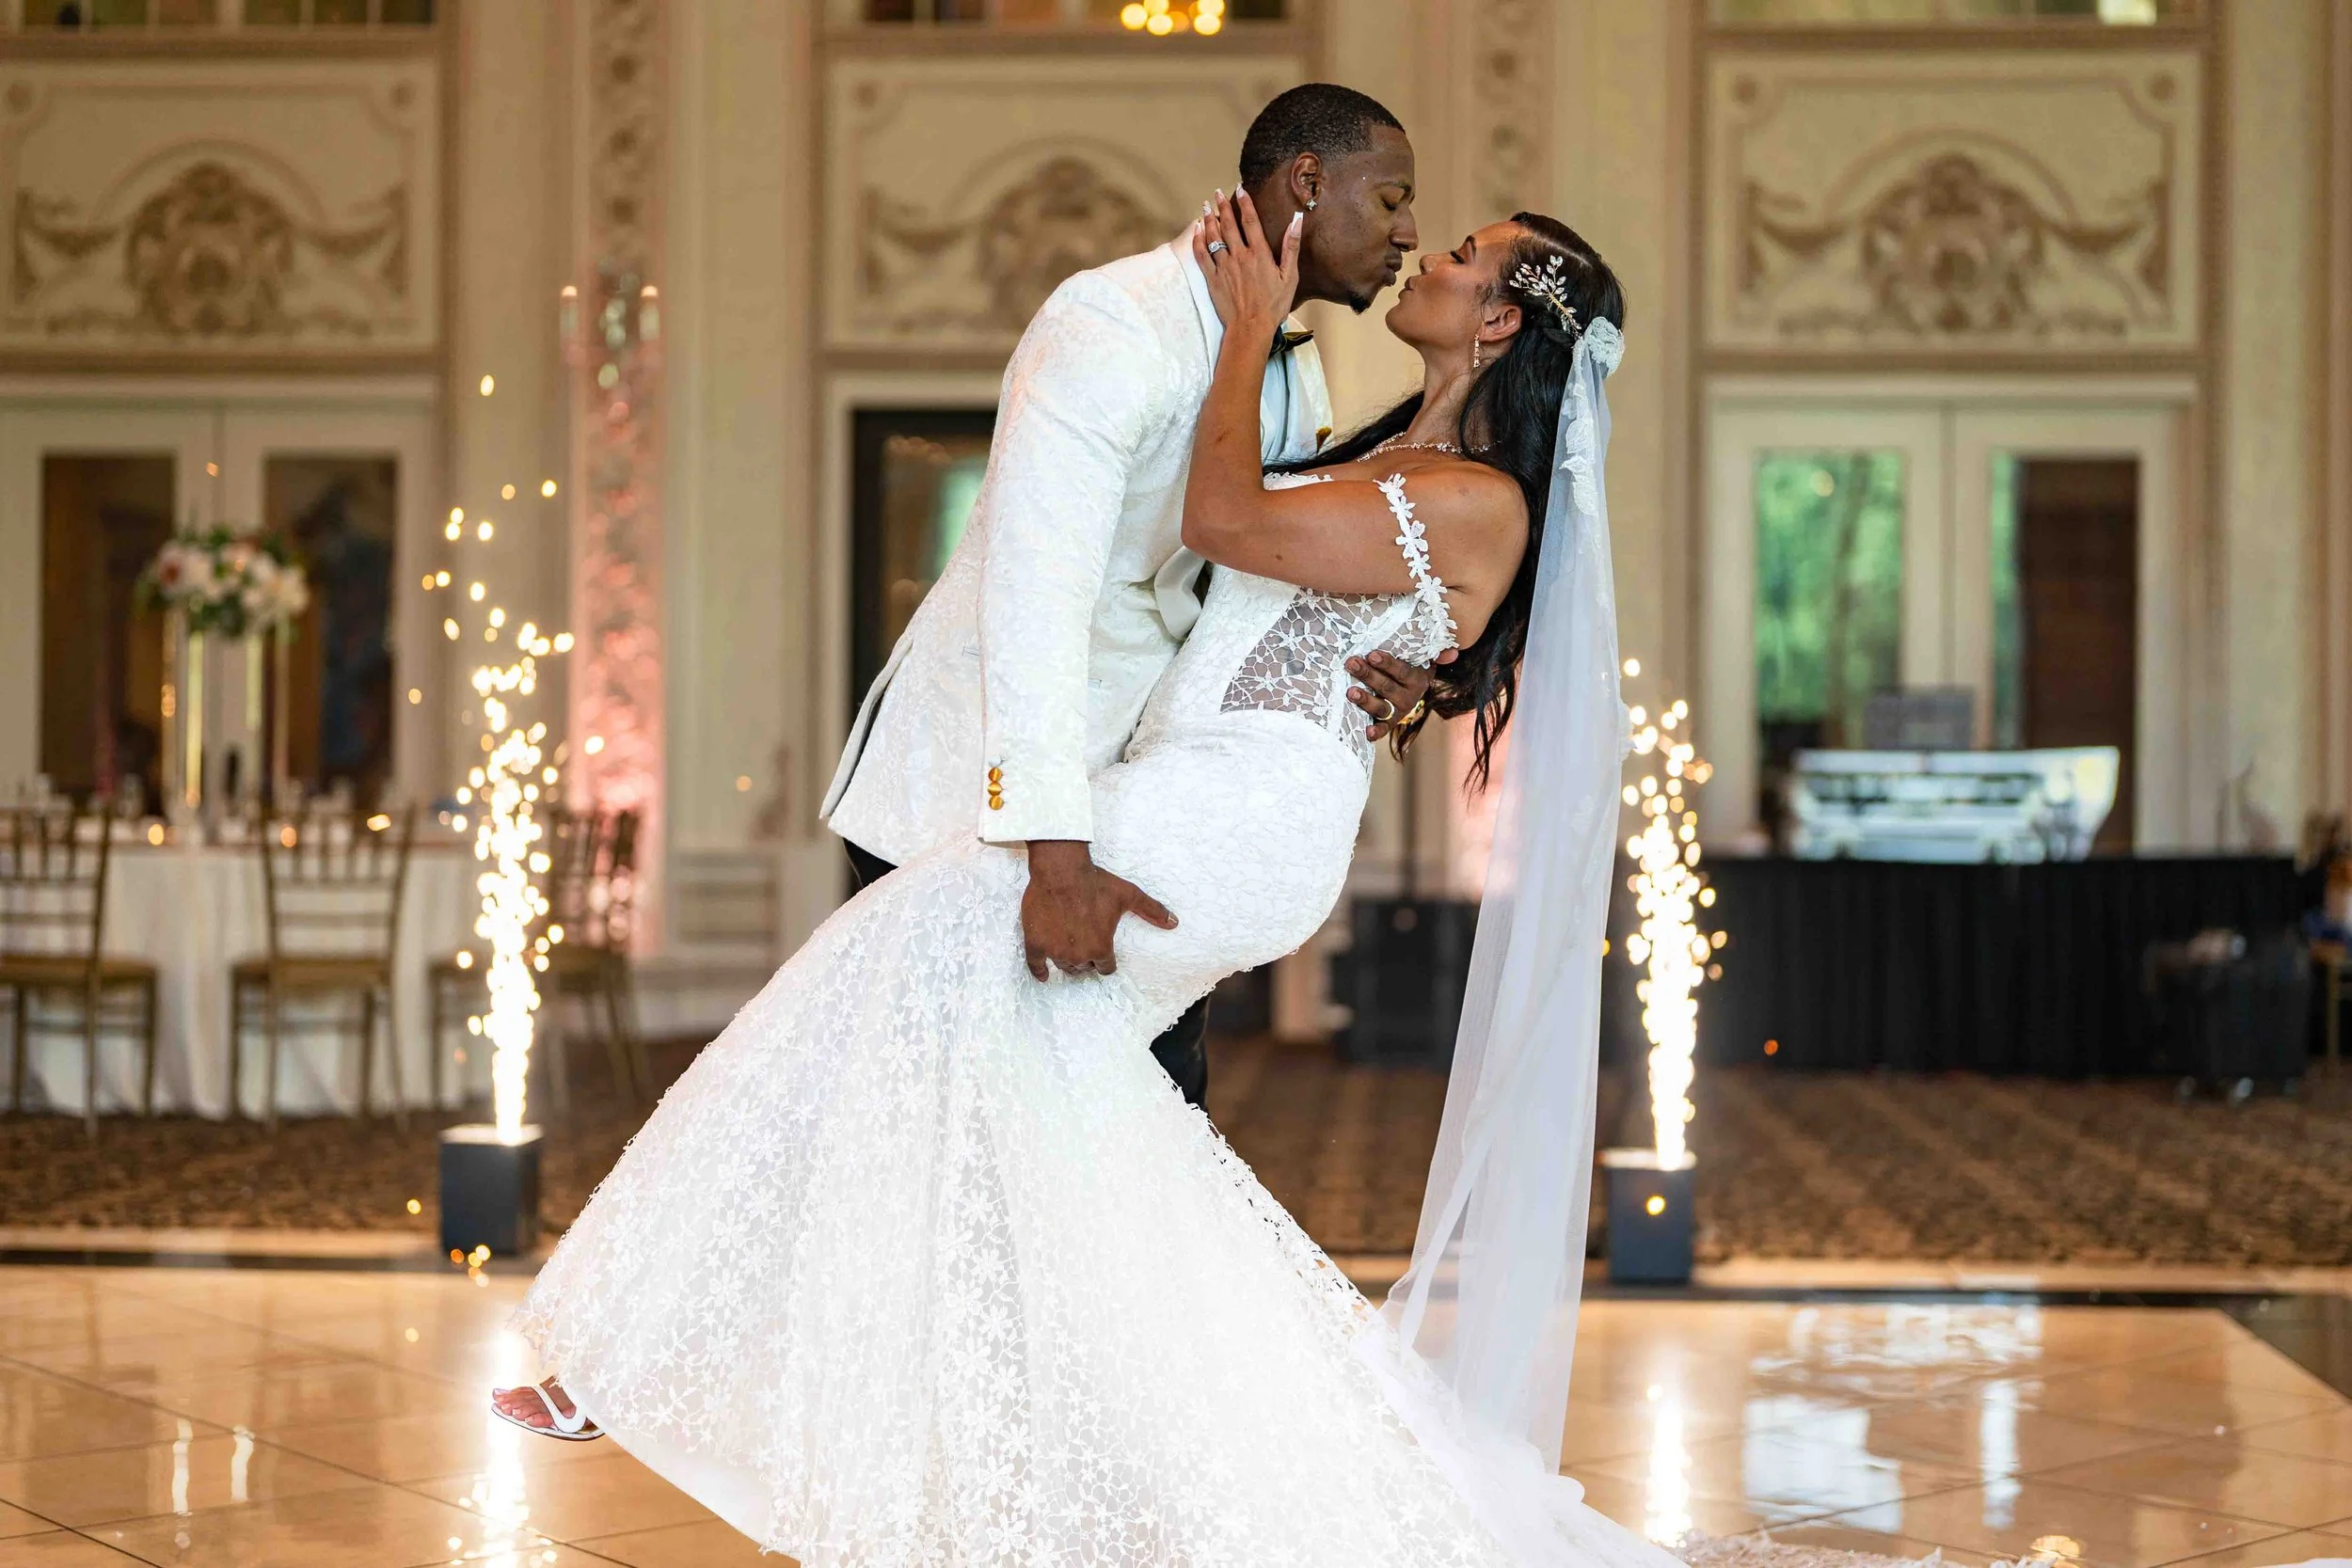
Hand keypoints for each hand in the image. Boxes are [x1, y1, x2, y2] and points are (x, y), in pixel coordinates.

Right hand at [1020, 840, 1176, 980]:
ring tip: (1070, 951)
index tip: (1103, 953)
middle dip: (1087, 960)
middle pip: (1084, 968)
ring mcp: (1055, 950)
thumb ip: (1152, 910)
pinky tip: (1043, 976)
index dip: (1106, 961)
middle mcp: (1079, 955)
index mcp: (1101, 948)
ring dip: (1068, 961)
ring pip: (1064, 966)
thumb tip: (1174, 922)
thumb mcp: (1129, 895)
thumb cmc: (1096, 883)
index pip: (1106, 968)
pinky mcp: (1036, 943)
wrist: (1061, 871)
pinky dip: (1039, 971)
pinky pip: (1035, 965)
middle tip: (1086, 946)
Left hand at [1191, 188, 1298, 338]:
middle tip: (1216, 193)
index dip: (1245, 203)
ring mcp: (1224, 267)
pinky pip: (1202, 256)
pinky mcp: (1213, 279)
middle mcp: (1239, 256)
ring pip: (1213, 237)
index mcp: (1259, 254)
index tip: (1240, 188)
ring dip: (1208, 220)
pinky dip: (1197, 241)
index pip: (1250, 222)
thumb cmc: (1273, 305)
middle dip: (1222, 206)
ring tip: (1205, 207)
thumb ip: (1291, 247)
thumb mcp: (1289, 277)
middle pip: (1228, 225)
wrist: (1251, 328)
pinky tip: (1196, 231)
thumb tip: (1296, 221)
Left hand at [1346, 649, 1453, 743]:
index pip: (1402, 671)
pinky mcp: (1389, 722)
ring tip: (1351, 692)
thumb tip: (1452, 652)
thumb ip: (1437, 654)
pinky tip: (1367, 732)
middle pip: (1386, 687)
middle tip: (1351, 664)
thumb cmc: (1411, 667)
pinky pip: (1383, 729)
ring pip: (1381, 707)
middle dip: (1368, 675)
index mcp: (1417, 680)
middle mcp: (1408, 697)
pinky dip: (1375, 732)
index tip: (1372, 654)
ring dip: (1365, 700)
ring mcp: (1397, 711)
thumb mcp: (1424, 659)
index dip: (1387, 663)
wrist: (1412, 690)